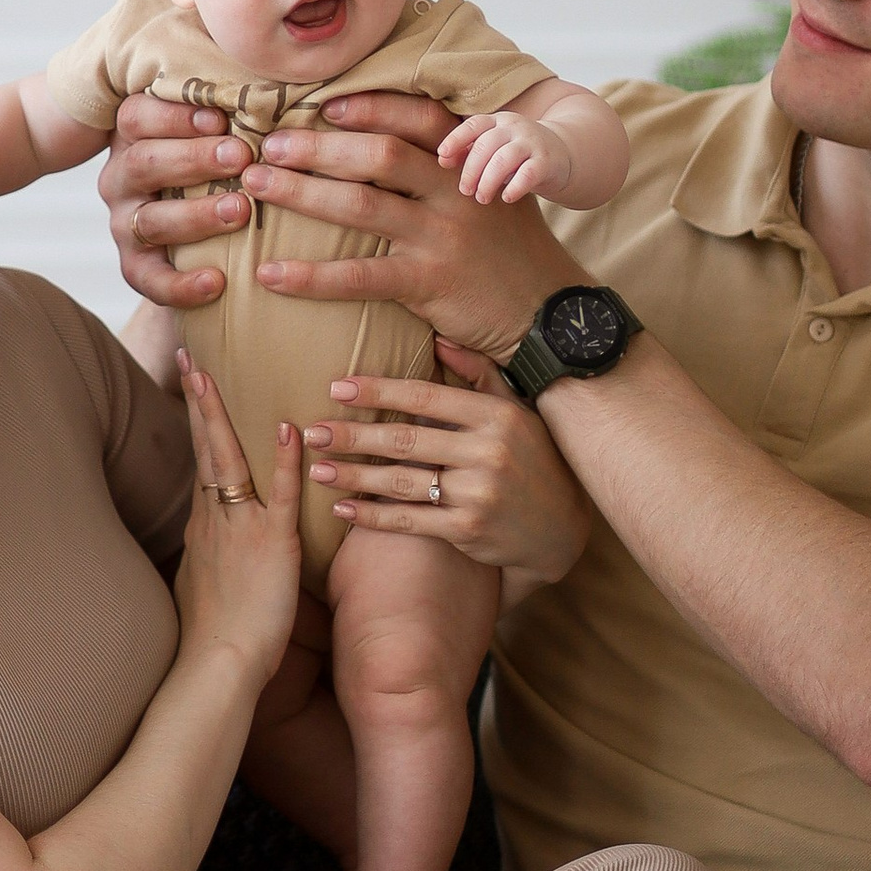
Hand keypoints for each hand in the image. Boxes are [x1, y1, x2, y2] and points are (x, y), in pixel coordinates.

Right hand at [99, 93, 251, 308]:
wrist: (205, 242)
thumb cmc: (220, 169)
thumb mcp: (219, 135)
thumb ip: (235, 114)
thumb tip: (289, 88)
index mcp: (136, 136)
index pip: (137, 116)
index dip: (175, 116)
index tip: (220, 118)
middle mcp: (122, 177)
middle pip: (143, 162)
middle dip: (193, 159)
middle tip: (241, 157)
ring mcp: (124, 224)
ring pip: (150, 220)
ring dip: (196, 215)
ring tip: (240, 210)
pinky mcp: (135, 267)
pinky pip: (149, 279)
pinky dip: (181, 284)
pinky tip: (216, 281)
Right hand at [174, 366, 302, 695]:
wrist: (215, 664)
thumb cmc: (212, 637)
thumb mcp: (201, 587)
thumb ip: (209, 558)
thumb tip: (211, 548)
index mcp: (203, 526)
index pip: (200, 460)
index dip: (196, 421)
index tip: (190, 383)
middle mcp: (215, 519)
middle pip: (203, 448)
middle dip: (196, 400)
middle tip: (188, 357)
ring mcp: (240, 528)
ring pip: (227, 460)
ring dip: (218, 414)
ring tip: (208, 373)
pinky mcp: (272, 545)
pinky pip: (278, 496)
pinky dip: (282, 460)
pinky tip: (288, 427)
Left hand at [238, 92, 562, 358]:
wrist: (551, 314)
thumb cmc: (511, 250)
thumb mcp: (493, 192)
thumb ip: (452, 165)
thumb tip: (387, 139)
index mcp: (469, 164)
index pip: (417, 118)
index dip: (369, 105)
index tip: (321, 103)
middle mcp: (455, 192)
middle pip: (379, 154)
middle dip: (318, 146)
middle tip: (268, 144)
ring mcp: (442, 237)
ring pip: (361, 205)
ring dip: (301, 192)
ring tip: (254, 186)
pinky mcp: (429, 283)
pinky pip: (359, 276)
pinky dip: (310, 275)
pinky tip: (269, 274)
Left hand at [309, 344, 590, 596]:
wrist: (558, 530)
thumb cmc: (532, 460)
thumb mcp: (516, 411)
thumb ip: (479, 374)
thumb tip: (439, 338)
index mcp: (496, 416)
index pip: (426, 397)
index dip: (379, 392)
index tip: (337, 388)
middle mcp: (488, 452)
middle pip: (406, 440)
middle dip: (354, 435)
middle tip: (312, 431)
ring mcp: (478, 494)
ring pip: (401, 482)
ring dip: (353, 475)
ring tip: (316, 468)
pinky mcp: (468, 531)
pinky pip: (409, 521)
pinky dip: (371, 516)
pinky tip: (341, 509)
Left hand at [440, 107, 568, 206]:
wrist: (562, 153)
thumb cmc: (517, 155)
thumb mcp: (494, 148)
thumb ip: (470, 151)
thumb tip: (442, 160)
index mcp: (498, 122)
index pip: (474, 125)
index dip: (456, 139)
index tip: (443, 156)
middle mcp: (514, 127)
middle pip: (486, 145)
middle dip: (471, 170)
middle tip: (465, 191)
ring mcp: (532, 143)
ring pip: (504, 159)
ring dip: (488, 181)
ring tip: (482, 198)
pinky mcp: (547, 161)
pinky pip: (528, 174)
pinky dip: (515, 187)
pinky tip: (506, 198)